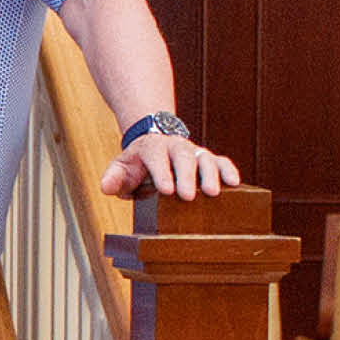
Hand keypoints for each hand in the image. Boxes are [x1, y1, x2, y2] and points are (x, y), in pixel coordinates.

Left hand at [100, 132, 239, 199]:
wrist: (153, 144)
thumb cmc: (137, 164)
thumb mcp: (121, 168)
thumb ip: (113, 177)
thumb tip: (106, 187)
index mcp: (152, 148)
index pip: (156, 158)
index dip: (161, 173)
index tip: (166, 190)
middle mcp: (175, 147)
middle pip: (183, 157)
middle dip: (186, 176)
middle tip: (188, 196)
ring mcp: (194, 152)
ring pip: (205, 158)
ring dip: (210, 174)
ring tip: (213, 193)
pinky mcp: (208, 158)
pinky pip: (221, 161)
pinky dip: (228, 169)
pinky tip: (234, 183)